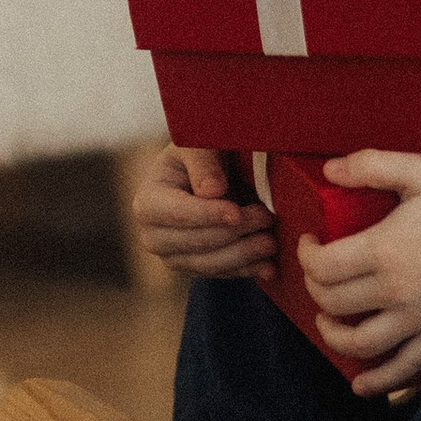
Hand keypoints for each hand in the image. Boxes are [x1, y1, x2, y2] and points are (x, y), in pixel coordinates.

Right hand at [132, 146, 276, 278]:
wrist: (204, 175)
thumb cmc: (200, 156)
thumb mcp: (198, 145)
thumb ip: (203, 162)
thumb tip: (212, 191)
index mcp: (148, 202)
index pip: (179, 213)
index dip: (208, 215)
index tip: (236, 213)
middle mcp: (153, 236)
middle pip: (197, 242)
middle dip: (234, 232)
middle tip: (267, 218)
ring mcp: (172, 257)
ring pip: (211, 264)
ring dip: (244, 255)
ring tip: (272, 242)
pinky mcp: (194, 269)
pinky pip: (222, 274)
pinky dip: (247, 270)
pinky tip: (269, 267)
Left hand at [298, 150, 420, 394]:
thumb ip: (372, 165)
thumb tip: (329, 169)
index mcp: (385, 250)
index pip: (324, 267)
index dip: (306, 255)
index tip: (311, 242)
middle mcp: (396, 292)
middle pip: (334, 303)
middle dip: (315, 288)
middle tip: (318, 272)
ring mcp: (417, 320)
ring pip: (359, 343)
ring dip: (333, 334)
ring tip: (327, 320)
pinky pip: (403, 369)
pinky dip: (378, 382)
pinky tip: (360, 385)